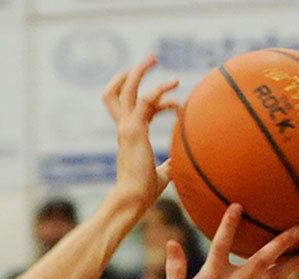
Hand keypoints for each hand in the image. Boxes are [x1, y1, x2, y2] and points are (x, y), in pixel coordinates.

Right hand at [104, 56, 179, 212]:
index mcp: (130, 136)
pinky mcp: (133, 130)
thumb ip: (170, 165)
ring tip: (154, 58)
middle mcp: (125, 128)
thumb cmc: (144, 192)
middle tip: (151, 60)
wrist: (133, 199)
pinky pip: (145, 100)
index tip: (178, 106)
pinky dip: (160, 90)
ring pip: (125, 89)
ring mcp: (126, 127)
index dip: (155, 100)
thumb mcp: (162, 175)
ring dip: (139, 71)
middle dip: (131, 73)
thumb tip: (183, 164)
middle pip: (116, 92)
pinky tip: (175, 86)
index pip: (135, 108)